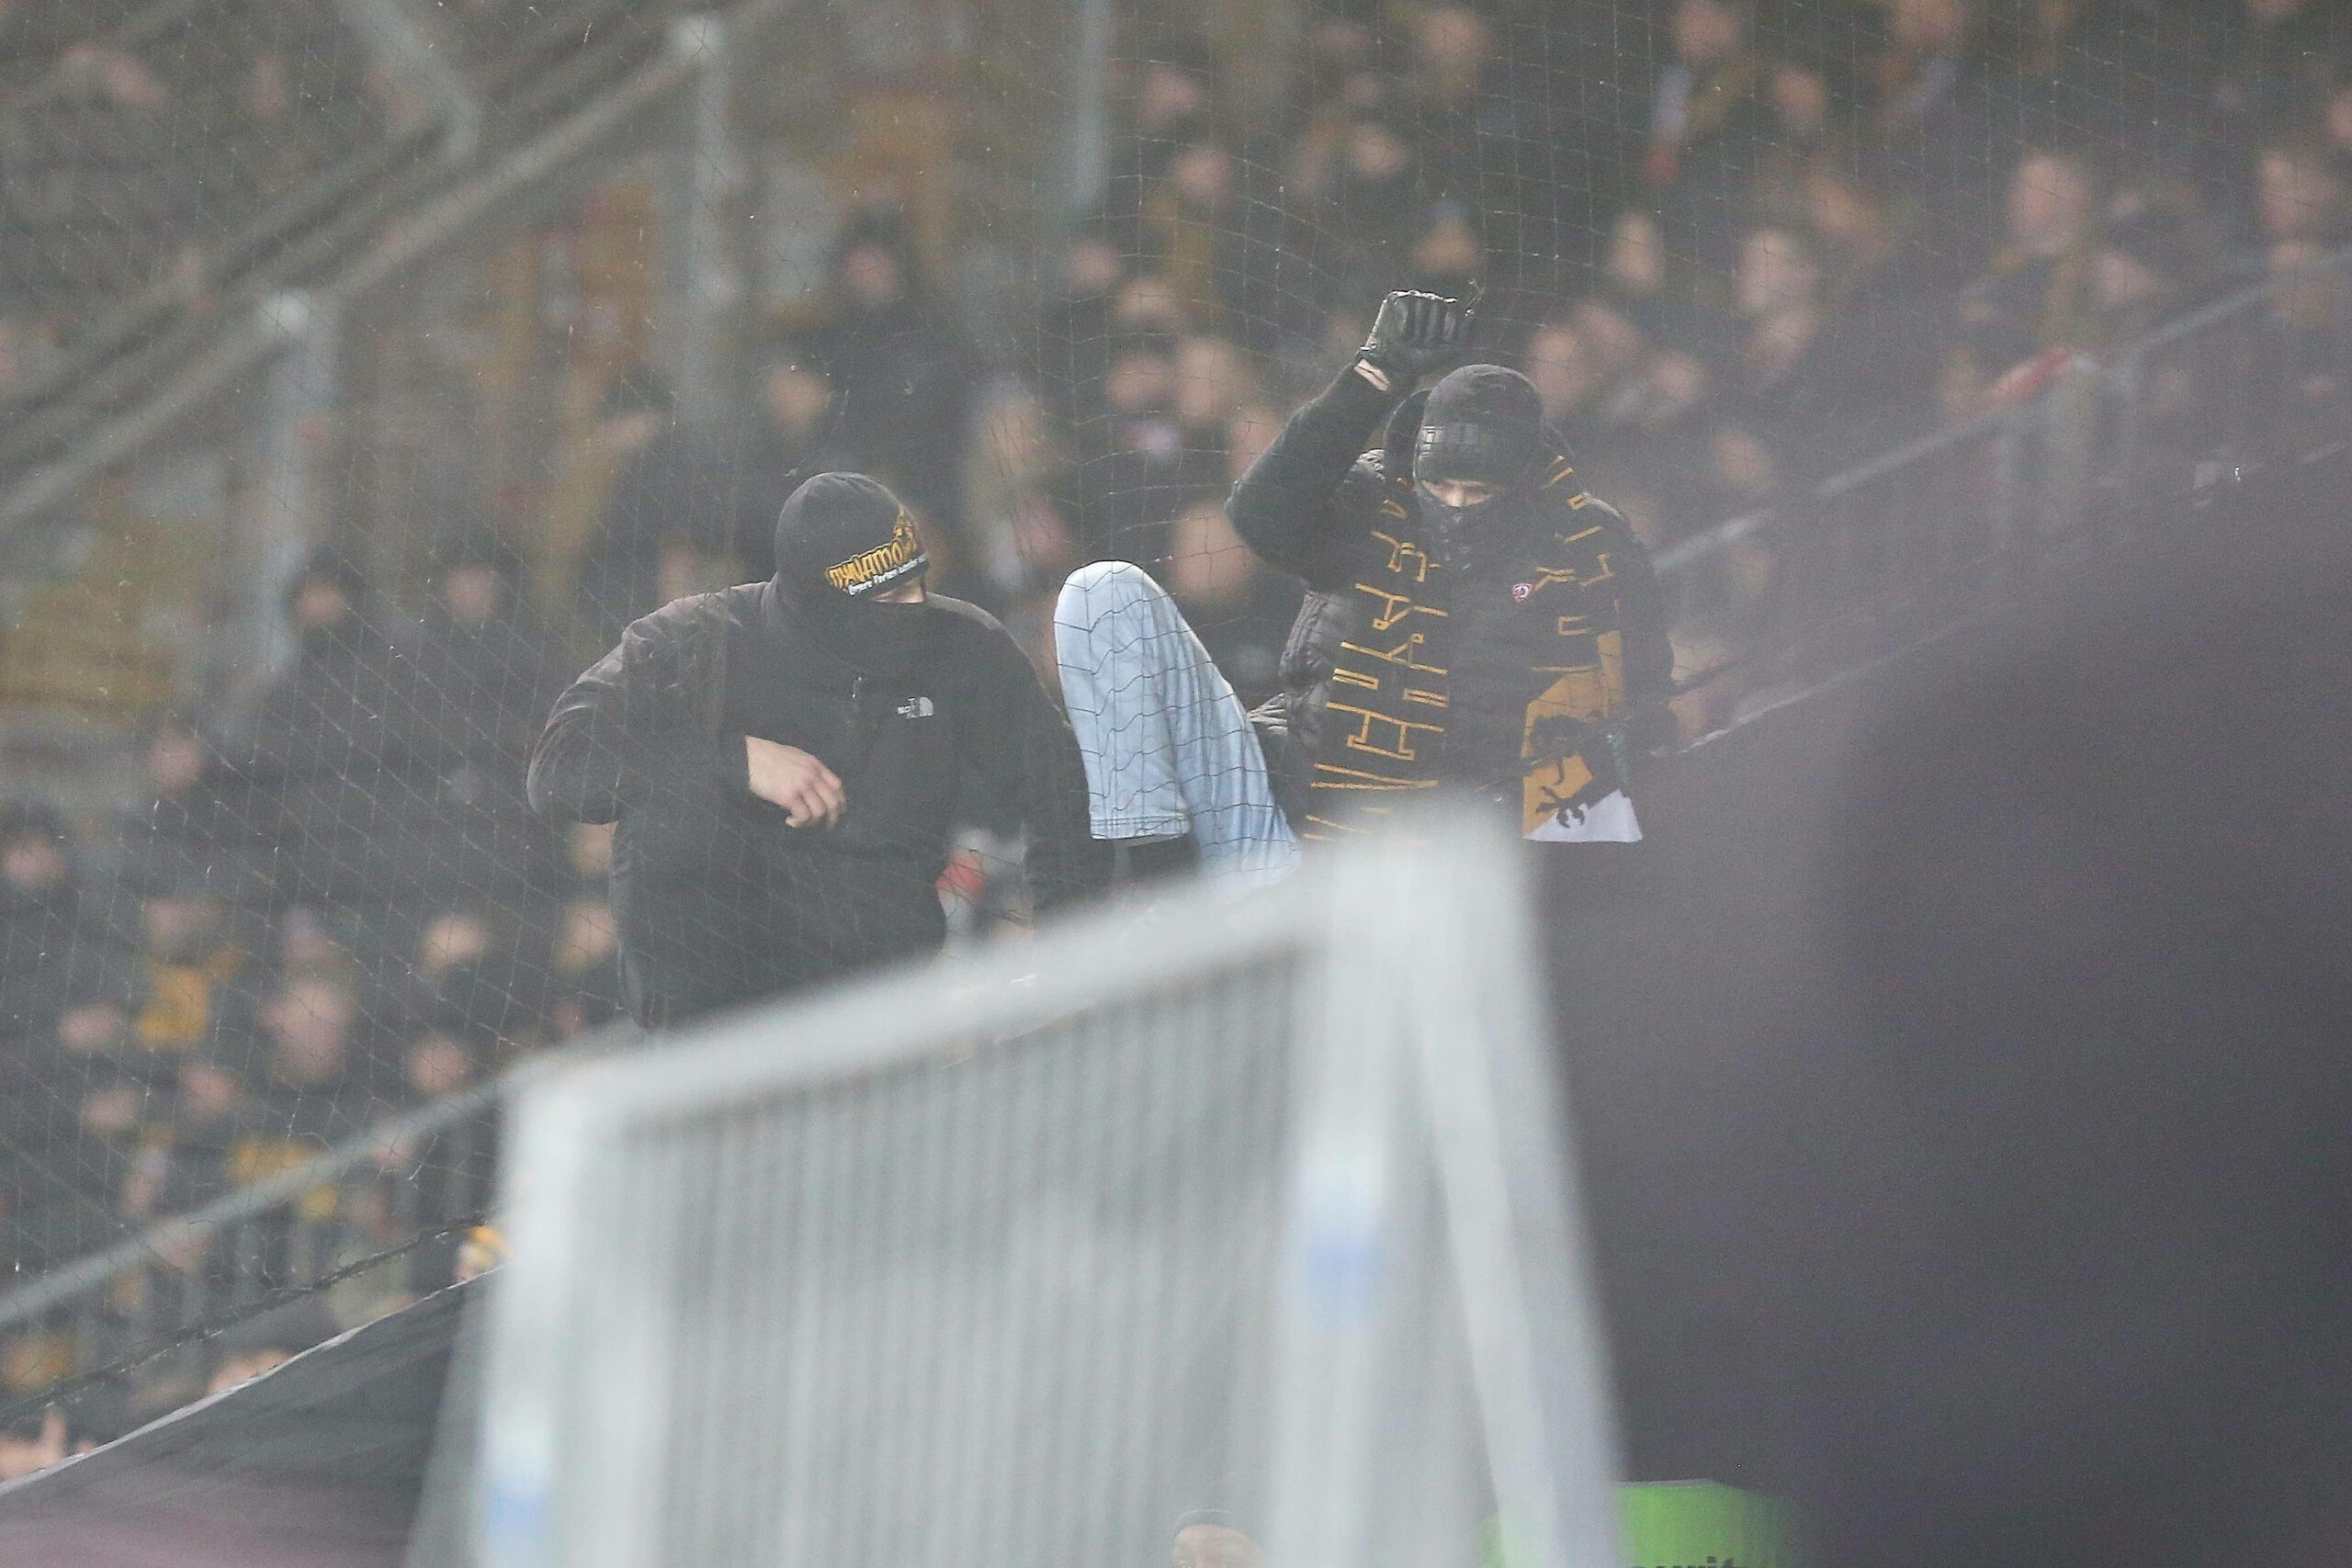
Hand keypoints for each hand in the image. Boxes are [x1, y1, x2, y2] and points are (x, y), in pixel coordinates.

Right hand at [745, 736, 844, 827]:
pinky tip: (789, 820)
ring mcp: (802, 785)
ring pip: (819, 812)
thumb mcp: (795, 757)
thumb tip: (815, 786)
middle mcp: (812, 775)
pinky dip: (799, 822)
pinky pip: (803, 816)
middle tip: (828, 826)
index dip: (841, 800)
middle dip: (833, 818)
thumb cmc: (768, 756)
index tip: (839, 811)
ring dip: (811, 822)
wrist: (749, 756)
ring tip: (799, 821)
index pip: (837, 785)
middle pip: (832, 801)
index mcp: (815, 764)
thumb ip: (808, 769)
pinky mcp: (789, 796)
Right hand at [1356, 288, 1473, 386]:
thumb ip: (1467, 334)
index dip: (1450, 327)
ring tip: (1412, 341)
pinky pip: (1407, 306)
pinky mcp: (1396, 299)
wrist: (1395, 368)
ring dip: (1418, 330)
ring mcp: (1414, 298)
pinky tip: (1403, 336)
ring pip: (1424, 305)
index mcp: (1447, 311)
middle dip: (1433, 330)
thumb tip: (1472, 312)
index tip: (1444, 343)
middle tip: (1424, 345)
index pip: (1455, 308)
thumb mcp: (1451, 351)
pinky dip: (1406, 325)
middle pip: (1440, 305)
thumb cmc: (1424, 360)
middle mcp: (1431, 301)